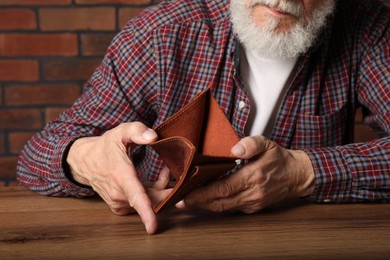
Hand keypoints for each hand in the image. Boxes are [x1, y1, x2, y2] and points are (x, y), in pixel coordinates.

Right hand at [66, 122, 171, 234]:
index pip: (136, 196)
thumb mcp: (120, 132)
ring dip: (161, 190)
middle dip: (168, 191)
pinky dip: (152, 195)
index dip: (146, 212)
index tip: (153, 227)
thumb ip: (137, 131)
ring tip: (165, 171)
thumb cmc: (105, 146)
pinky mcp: (119, 207)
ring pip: (149, 203)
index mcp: (120, 175)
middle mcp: (118, 193)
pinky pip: (142, 204)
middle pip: (151, 201)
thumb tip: (154, 137)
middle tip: (177, 173)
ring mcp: (118, 202)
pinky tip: (156, 181)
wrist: (84, 162)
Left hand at [178, 136, 314, 212]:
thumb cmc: (278, 158)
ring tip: (188, 200)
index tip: (185, 194)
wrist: (296, 175)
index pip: (222, 189)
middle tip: (179, 200)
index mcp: (253, 177)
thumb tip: (235, 150)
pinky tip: (206, 199)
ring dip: (205, 205)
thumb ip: (251, 144)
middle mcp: (252, 194)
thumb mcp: (266, 143)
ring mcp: (253, 203)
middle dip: (197, 202)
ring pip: (223, 208)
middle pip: (219, 203)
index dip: (202, 194)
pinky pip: (231, 208)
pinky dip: (216, 204)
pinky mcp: (253, 208)